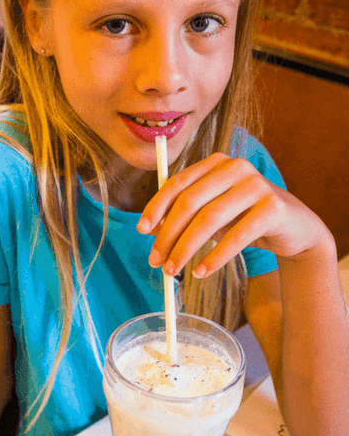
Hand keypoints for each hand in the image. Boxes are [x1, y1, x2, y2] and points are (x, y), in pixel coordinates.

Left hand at [136, 153, 330, 277]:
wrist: (294, 228)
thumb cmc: (244, 218)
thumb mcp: (211, 213)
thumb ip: (183, 216)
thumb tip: (150, 231)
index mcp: (216, 163)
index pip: (177, 183)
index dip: (156, 207)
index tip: (141, 231)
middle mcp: (236, 167)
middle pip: (190, 202)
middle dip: (168, 234)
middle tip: (155, 261)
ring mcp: (257, 185)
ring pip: (209, 219)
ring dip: (186, 249)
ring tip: (173, 270)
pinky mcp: (273, 208)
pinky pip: (236, 236)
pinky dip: (215, 257)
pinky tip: (201, 272)